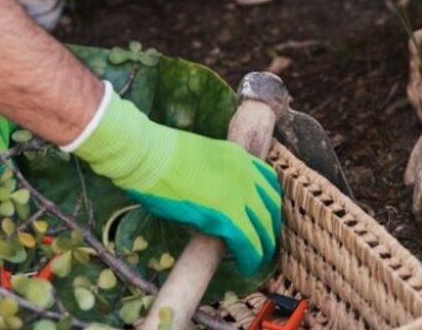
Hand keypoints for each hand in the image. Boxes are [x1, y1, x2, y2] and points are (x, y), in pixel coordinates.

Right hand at [67, 83, 281, 275]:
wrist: (149, 156)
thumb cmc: (161, 155)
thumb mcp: (200, 157)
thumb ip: (214, 174)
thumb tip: (211, 194)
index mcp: (239, 157)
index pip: (268, 183)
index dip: (270, 204)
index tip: (265, 217)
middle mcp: (246, 174)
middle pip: (271, 206)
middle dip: (270, 227)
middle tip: (265, 242)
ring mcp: (238, 194)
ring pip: (264, 227)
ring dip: (264, 246)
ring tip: (258, 260)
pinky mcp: (226, 216)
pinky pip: (248, 242)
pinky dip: (251, 257)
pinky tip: (246, 266)